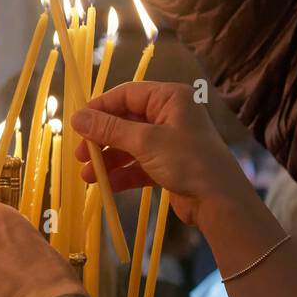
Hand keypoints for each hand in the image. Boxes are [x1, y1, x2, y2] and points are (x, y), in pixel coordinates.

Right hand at [71, 81, 256, 227]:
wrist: (220, 202)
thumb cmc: (187, 162)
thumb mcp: (145, 142)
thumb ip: (109, 129)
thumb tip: (76, 117)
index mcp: (169, 98)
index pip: (126, 94)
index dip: (100, 108)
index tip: (76, 124)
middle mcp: (169, 115)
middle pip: (125, 121)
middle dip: (101, 139)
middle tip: (80, 155)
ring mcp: (169, 141)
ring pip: (129, 145)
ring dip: (108, 160)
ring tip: (87, 176)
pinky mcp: (168, 165)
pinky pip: (138, 164)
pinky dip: (122, 173)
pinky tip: (106, 185)